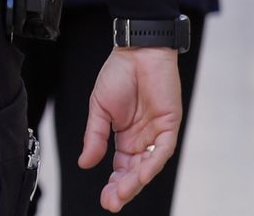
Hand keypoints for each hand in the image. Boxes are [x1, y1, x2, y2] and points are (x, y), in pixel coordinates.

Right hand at [79, 46, 182, 211]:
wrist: (136, 52)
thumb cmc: (118, 74)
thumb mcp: (98, 108)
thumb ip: (94, 136)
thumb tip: (84, 162)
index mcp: (124, 136)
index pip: (121, 167)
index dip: (113, 183)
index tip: (104, 198)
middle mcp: (142, 140)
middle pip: (134, 172)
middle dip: (123, 189)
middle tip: (111, 202)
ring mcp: (156, 134)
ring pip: (148, 166)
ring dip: (135, 181)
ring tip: (121, 193)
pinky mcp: (169, 127)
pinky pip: (161, 151)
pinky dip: (151, 164)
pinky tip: (139, 174)